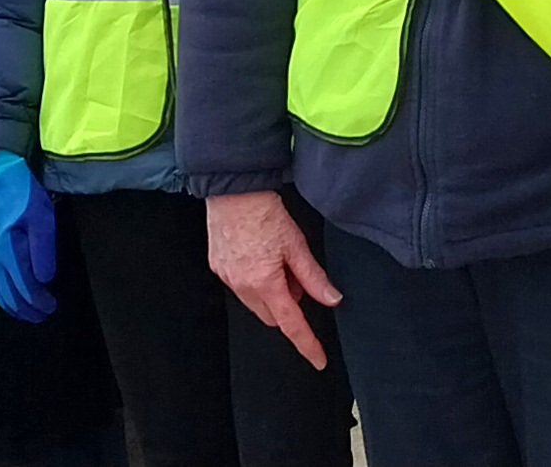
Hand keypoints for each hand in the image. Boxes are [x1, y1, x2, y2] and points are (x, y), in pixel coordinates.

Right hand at [0, 150, 57, 322]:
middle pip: (9, 294)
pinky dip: (1, 293)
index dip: (39, 302)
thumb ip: (43, 252)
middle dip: (26, 309)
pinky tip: (7, 295)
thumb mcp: (42, 219)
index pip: (25, 288)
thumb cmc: (22, 194)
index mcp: (8, 253)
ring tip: (25, 313)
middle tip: (41, 316)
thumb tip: (44, 280)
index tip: (52, 307)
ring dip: (12, 305)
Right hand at [205, 191, 340, 369]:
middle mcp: (241, 286)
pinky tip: (261, 256)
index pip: (291, 324)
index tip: (318, 360)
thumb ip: (314, 277)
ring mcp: (226, 278)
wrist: (233, 189)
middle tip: (297, 278)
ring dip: (272, 294)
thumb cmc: (264, 212)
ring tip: (278, 260)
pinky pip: (241, 287)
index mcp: (265, 283)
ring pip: (256, 302)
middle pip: (272, 316)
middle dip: (289, 307)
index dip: (307, 344)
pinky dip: (256, 282)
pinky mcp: (218, 267)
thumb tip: (332, 299)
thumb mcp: (297, 245)